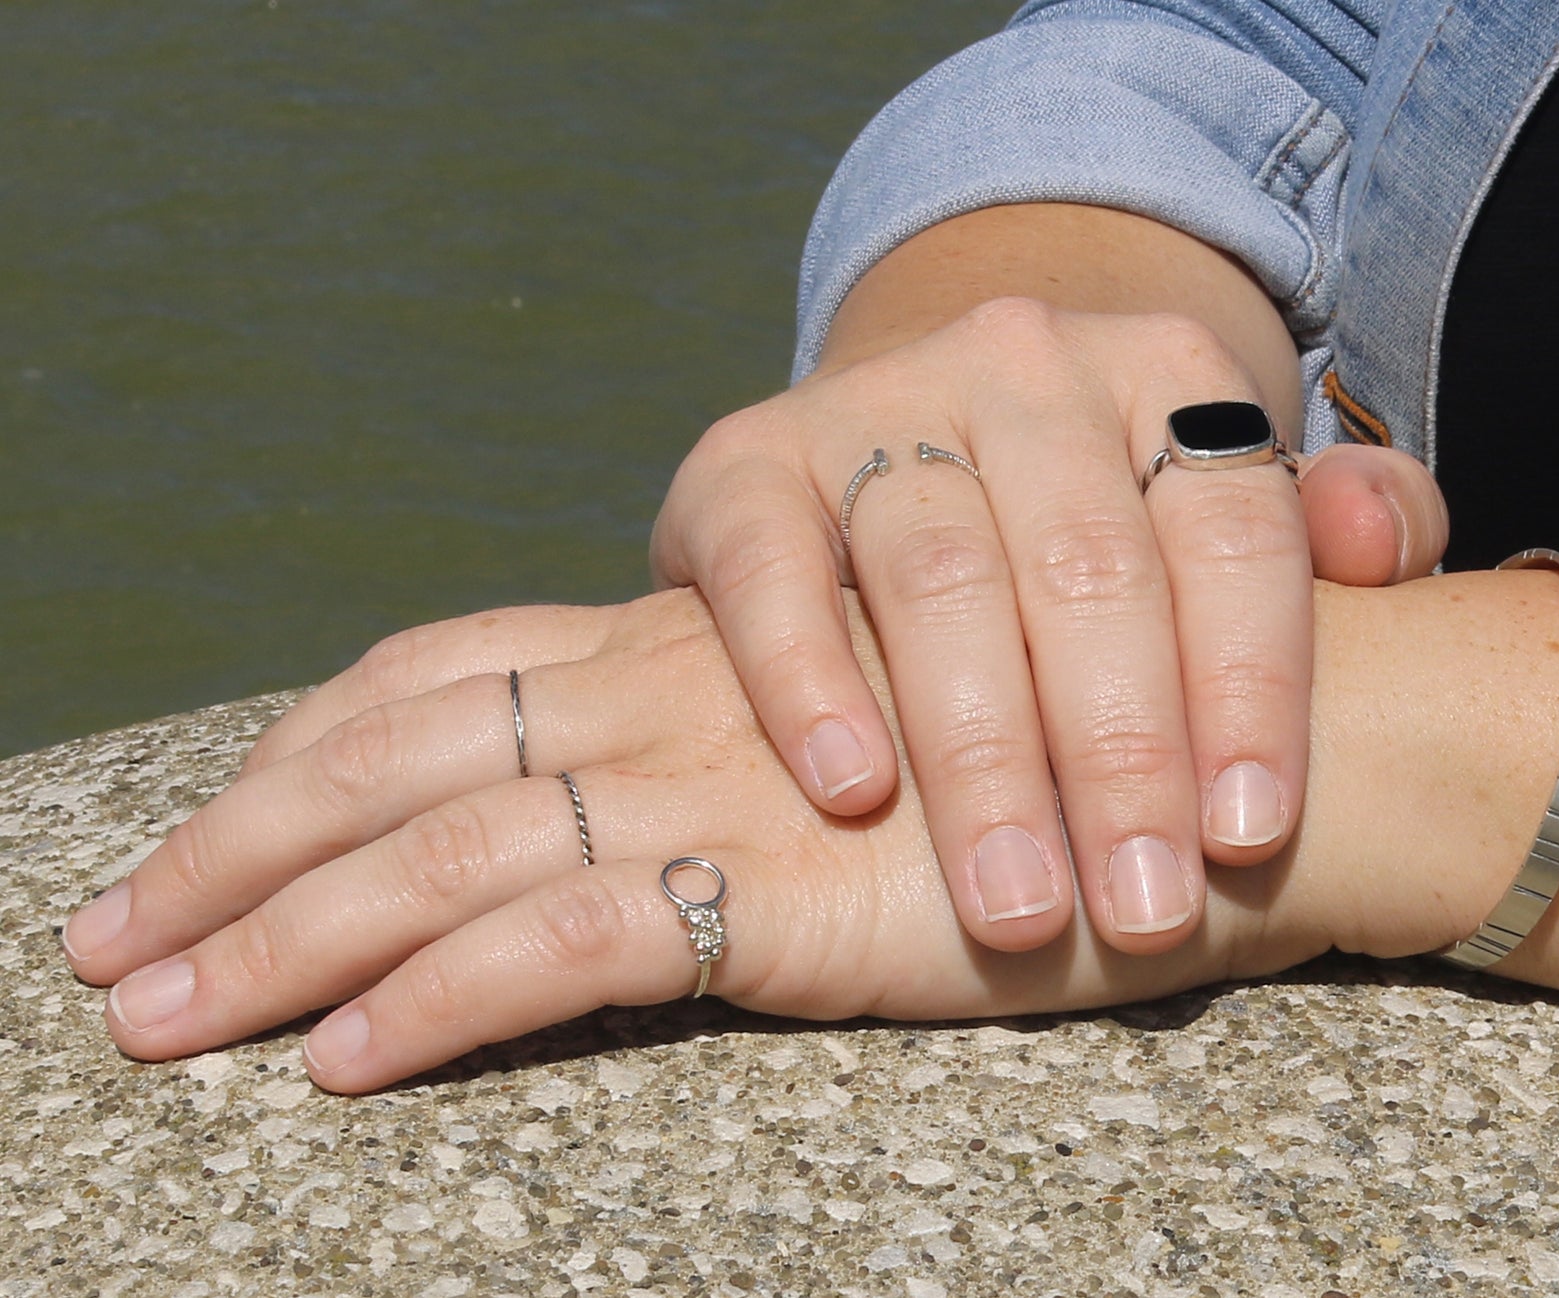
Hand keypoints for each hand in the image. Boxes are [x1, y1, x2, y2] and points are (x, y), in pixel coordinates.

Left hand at [60, 590, 1336, 1093]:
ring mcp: (721, 782)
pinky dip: (435, 1001)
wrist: (1237, 756)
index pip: (442, 675)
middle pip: (392, 752)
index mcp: (686, 652)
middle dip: (234, 846)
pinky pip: (561, 938)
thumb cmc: (1081, 756)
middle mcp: (675, 697)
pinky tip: (343, 1066)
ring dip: (278, 935)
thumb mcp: (884, 733)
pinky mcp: (783, 880)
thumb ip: (760, 748)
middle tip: (110, 945)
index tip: (204, 828)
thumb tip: (649, 821)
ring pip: (438, 845)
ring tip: (157, 1018)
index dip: (302, 749)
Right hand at [652, 297, 1447, 955]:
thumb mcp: (1226, 504)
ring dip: (982, 755)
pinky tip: (850, 790)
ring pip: (939, 577)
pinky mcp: (746, 461)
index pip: (1231, 530)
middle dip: (1121, 756)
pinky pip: (769, 566)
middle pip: (1087, 567)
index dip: (1250, 686)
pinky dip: (804, 678)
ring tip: (1017, 902)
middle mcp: (1022, 366)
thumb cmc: (1103, 516)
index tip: (1251, 838)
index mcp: (1166, 371)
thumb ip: (1337, 526)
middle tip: (1141, 909)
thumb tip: (1380, 543)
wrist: (914, 434)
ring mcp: (877, 404)